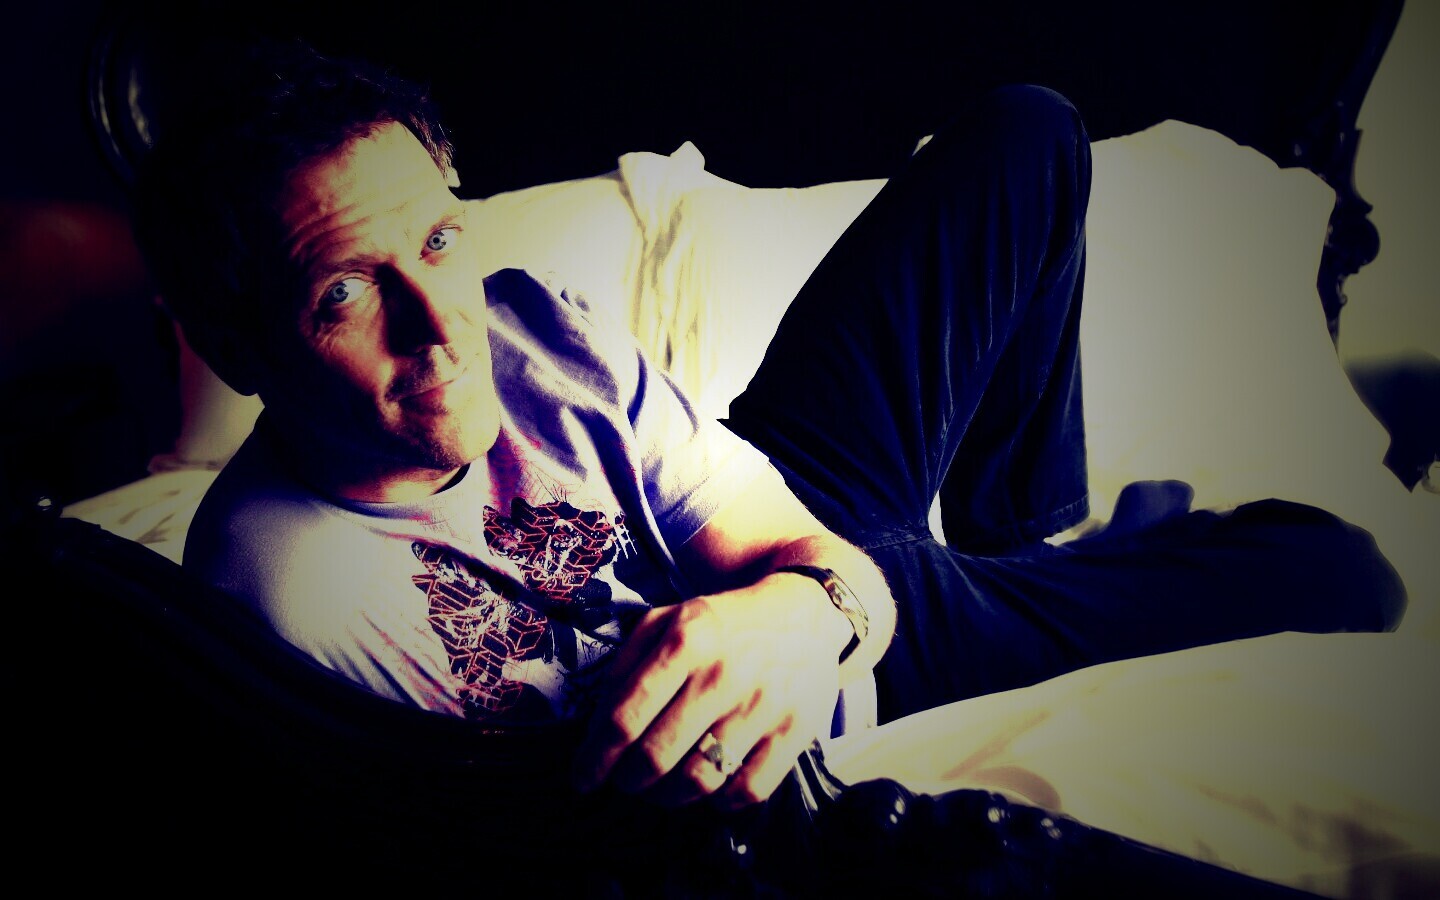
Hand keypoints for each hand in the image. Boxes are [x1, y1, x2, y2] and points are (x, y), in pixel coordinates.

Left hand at [572, 573, 850, 808]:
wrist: (803, 613)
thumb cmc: (722, 624)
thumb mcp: (668, 620)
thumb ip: (626, 666)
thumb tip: (596, 730)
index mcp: (686, 639)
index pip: (624, 719)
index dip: (595, 759)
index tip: (582, 778)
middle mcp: (724, 673)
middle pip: (655, 758)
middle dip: (629, 780)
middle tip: (626, 778)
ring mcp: (764, 705)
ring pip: (698, 782)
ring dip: (668, 796)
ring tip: (661, 785)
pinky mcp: (795, 732)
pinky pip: (746, 792)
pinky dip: (718, 801)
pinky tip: (709, 783)